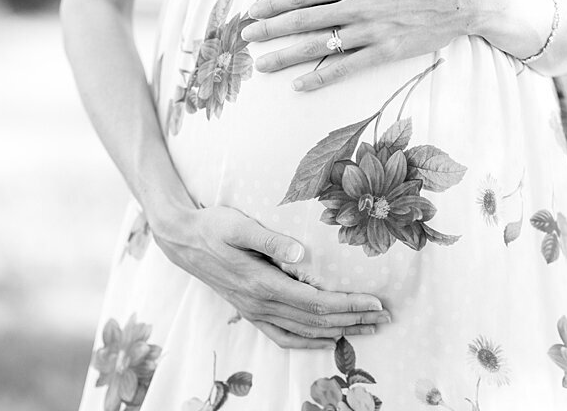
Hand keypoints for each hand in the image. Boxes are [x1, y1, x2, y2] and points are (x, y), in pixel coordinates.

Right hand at [150, 203, 391, 348]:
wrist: (182, 240)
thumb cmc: (213, 226)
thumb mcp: (238, 224)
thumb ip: (270, 239)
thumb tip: (301, 253)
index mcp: (262, 283)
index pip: (316, 302)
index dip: (348, 305)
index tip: (375, 302)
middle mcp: (260, 304)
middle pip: (316, 320)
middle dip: (353, 319)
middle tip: (384, 317)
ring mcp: (254, 311)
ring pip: (304, 331)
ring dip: (338, 332)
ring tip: (368, 329)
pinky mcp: (250, 311)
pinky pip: (283, 336)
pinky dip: (308, 342)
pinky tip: (326, 341)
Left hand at [240, 0, 493, 90]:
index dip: (275, 2)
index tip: (254, 11)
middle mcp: (357, 5)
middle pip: (303, 19)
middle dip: (270, 29)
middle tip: (245, 39)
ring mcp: (369, 31)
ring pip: (319, 45)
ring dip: (287, 55)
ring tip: (262, 65)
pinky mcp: (384, 52)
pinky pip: (346, 67)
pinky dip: (322, 77)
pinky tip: (300, 85)